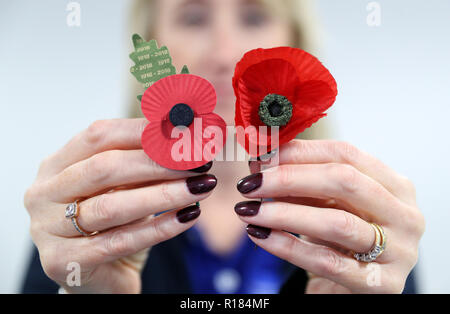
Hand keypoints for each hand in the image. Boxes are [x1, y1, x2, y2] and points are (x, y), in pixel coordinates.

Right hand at [24, 118, 216, 292]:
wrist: (100, 276)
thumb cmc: (114, 223)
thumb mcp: (127, 186)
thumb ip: (147, 161)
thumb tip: (188, 133)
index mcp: (57, 164)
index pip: (100, 135)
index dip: (144, 131)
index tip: (185, 131)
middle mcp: (45, 193)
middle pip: (104, 168)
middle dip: (158, 162)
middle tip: (199, 161)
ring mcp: (47, 229)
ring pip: (112, 207)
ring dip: (165, 193)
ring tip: (202, 186)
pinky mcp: (63, 262)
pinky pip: (119, 242)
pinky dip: (159, 227)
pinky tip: (188, 216)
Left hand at [235, 140, 424, 292]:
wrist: (353, 289)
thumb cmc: (340, 240)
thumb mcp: (326, 204)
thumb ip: (301, 182)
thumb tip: (260, 162)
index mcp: (394, 184)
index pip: (345, 153)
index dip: (299, 152)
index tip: (261, 155)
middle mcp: (404, 214)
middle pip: (344, 181)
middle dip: (289, 178)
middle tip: (250, 184)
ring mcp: (398, 251)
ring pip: (336, 222)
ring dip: (283, 213)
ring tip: (248, 210)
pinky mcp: (381, 285)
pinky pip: (326, 261)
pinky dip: (287, 246)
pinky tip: (259, 235)